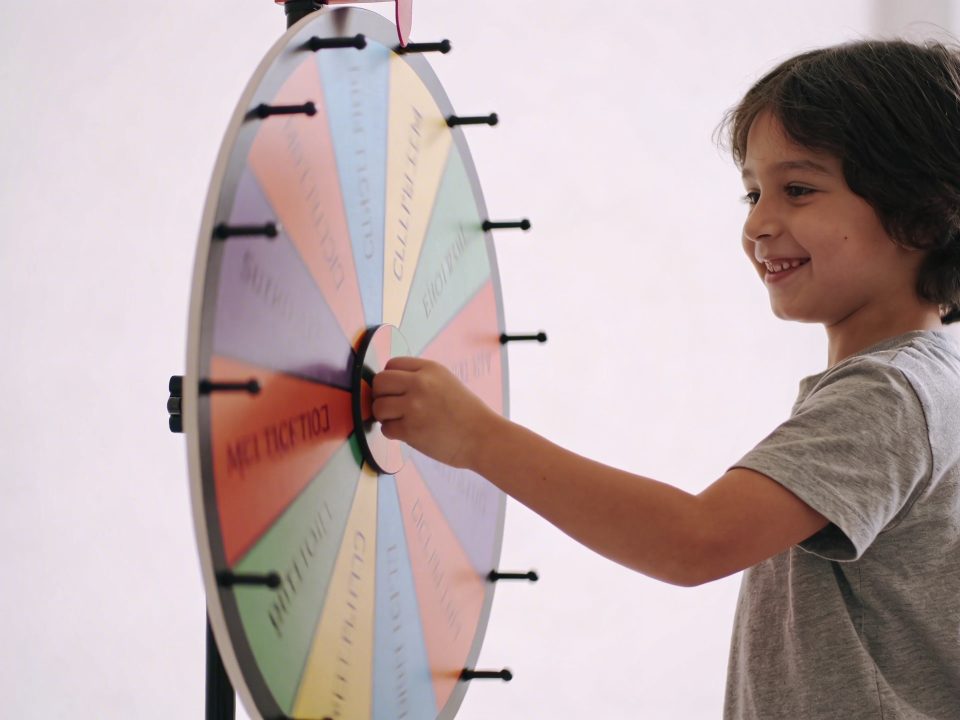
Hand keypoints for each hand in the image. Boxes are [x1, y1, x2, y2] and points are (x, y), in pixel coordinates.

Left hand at [371, 356, 499, 468]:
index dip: (390, 379)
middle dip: (382, 395)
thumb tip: (391, 385)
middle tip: (393, 406)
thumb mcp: (446, 381)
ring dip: (385, 416)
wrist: (482, 437)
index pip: (391, 364)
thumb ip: (420, 378)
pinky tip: (407, 433)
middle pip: (380, 382)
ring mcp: (413, 407)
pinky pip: (386, 429)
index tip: (396, 391)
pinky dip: (393, 433)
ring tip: (401, 421)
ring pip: (378, 407)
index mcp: (429, 369)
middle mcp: (419, 384)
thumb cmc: (466, 413)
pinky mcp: (410, 430)